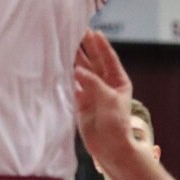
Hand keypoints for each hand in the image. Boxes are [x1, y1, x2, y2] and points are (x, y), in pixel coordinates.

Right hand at [74, 30, 134, 167]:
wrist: (110, 148)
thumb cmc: (116, 123)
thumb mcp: (108, 98)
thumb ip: (92, 82)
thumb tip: (76, 69)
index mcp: (119, 81)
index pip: (109, 58)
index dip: (101, 45)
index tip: (94, 31)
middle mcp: (106, 84)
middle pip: (94, 62)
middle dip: (86, 48)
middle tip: (76, 32)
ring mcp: (93, 93)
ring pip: (82, 72)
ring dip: (74, 61)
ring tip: (64, 45)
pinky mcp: (82, 102)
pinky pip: (73, 85)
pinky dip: (67, 77)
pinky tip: (59, 66)